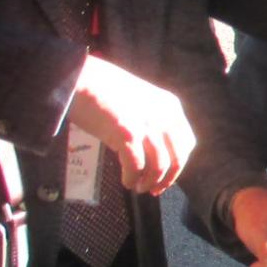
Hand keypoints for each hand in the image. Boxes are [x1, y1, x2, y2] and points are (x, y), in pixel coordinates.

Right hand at [69, 54, 196, 195]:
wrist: (81, 78)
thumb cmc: (105, 90)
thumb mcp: (141, 101)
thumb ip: (153, 122)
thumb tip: (153, 151)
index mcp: (171, 106)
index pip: (186, 143)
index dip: (178, 165)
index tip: (168, 177)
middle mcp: (164, 115)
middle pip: (177, 158)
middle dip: (167, 179)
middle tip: (154, 189)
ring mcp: (147, 124)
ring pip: (159, 165)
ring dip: (149, 181)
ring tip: (138, 187)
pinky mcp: (128, 133)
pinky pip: (136, 165)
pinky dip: (132, 177)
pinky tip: (126, 181)